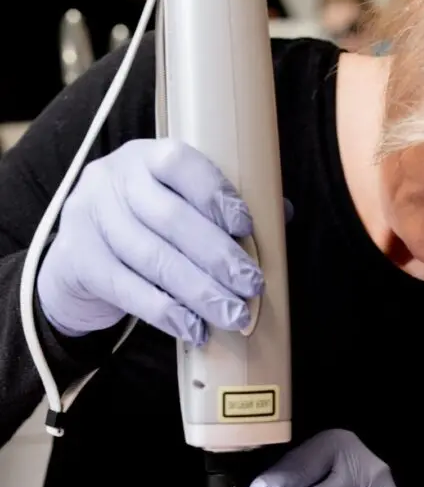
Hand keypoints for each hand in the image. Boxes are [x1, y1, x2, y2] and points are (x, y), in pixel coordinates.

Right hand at [37, 139, 273, 344]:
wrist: (78, 264)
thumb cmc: (145, 231)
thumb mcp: (176, 206)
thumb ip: (222, 208)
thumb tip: (282, 213)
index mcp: (145, 158)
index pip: (180, 163)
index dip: (215, 194)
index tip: (246, 226)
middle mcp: (112, 180)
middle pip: (171, 219)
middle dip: (218, 257)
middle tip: (252, 286)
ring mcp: (89, 218)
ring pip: (152, 258)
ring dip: (200, 292)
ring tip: (233, 316)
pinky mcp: (78, 260)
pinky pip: (128, 290)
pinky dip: (166, 313)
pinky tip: (194, 328)